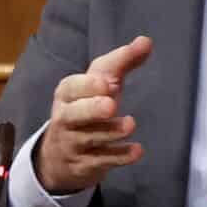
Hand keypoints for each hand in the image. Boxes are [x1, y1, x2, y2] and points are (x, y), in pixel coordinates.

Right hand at [35, 36, 153, 193]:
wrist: (60, 156)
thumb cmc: (85, 109)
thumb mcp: (99, 84)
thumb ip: (121, 62)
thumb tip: (146, 41)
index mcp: (67, 94)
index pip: (72, 88)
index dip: (87, 86)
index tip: (106, 83)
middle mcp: (66, 118)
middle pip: (74, 114)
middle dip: (91, 109)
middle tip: (111, 103)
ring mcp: (73, 144)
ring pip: (89, 138)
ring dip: (110, 132)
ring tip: (130, 124)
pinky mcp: (85, 165)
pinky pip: (101, 161)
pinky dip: (118, 157)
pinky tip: (136, 151)